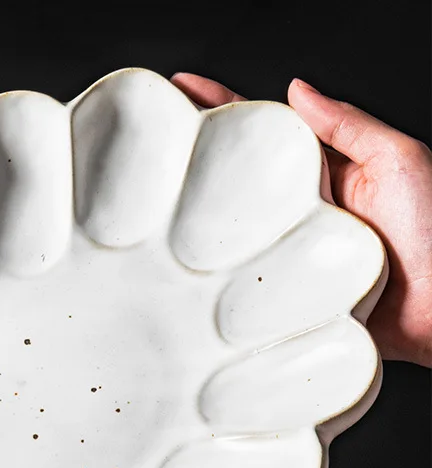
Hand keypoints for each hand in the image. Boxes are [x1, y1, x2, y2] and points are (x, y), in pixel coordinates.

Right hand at [171, 73, 431, 367]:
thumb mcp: (399, 160)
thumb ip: (348, 126)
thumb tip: (299, 89)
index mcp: (324, 175)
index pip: (265, 133)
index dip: (222, 108)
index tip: (183, 89)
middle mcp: (299, 212)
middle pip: (238, 178)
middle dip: (194, 153)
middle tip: (152, 134)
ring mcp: (287, 253)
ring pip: (232, 228)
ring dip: (194, 213)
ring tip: (152, 190)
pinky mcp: (282, 293)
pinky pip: (243, 275)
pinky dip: (214, 268)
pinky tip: (184, 259)